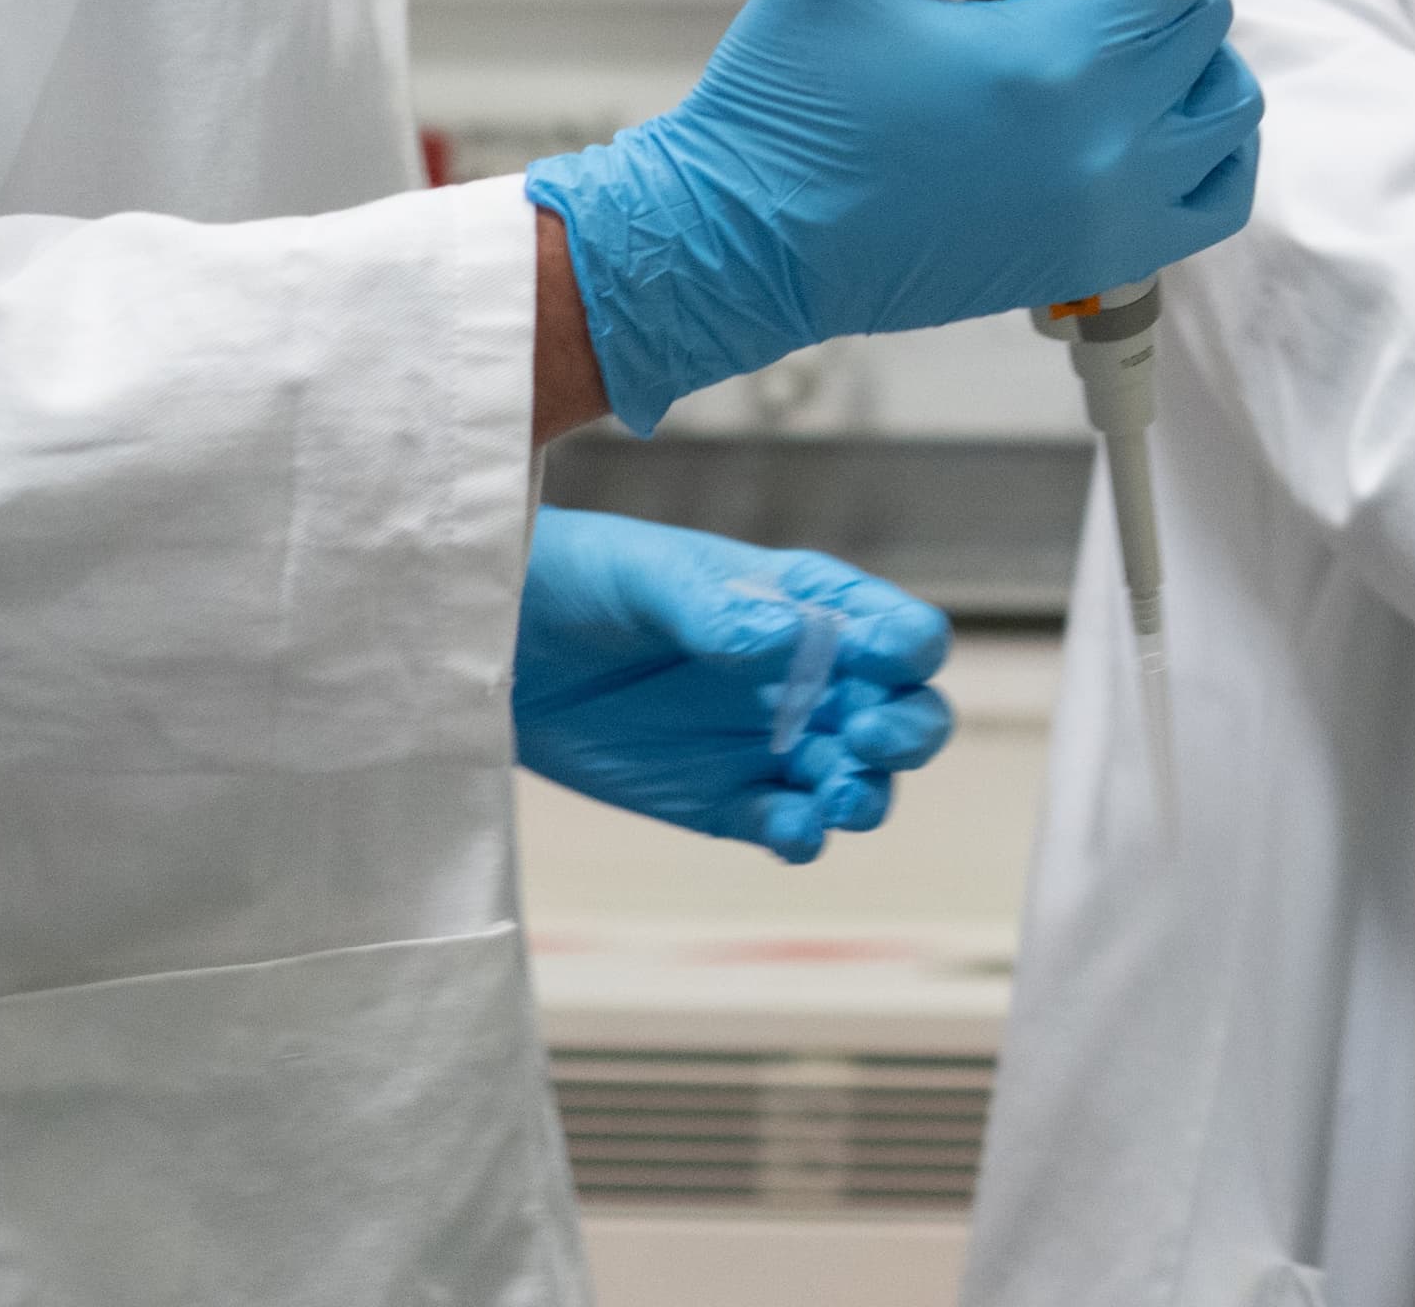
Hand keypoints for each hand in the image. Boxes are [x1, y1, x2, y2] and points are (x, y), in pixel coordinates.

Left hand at [513, 508, 952, 863]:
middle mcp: (806, 677)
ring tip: (836, 799)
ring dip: (865, 793)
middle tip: (869, 739)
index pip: (894, 629)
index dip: (907, 647)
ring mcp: (769, 743)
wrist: (504, 644)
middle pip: (903, 712)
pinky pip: (788, 827)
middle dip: (909, 732)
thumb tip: (791, 635)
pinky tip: (790, 832)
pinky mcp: (725, 800)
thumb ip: (720, 606)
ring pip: (858, 779)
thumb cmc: (587, 580)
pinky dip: (803, 837)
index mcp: (806, 605)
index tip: (884, 660)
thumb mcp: (652, 577)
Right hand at [525, 0, 1261, 433]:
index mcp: (1051, 62)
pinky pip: (1217, 200)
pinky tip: (1141, 117)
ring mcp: (1108, 216)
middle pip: (1204, 25)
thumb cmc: (784, 101)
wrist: (740, 247)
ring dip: (1190, 61)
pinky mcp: (1096, 262)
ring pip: (1229, 109)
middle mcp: (1103, 146)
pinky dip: (1206, 150)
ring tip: (1107, 45)